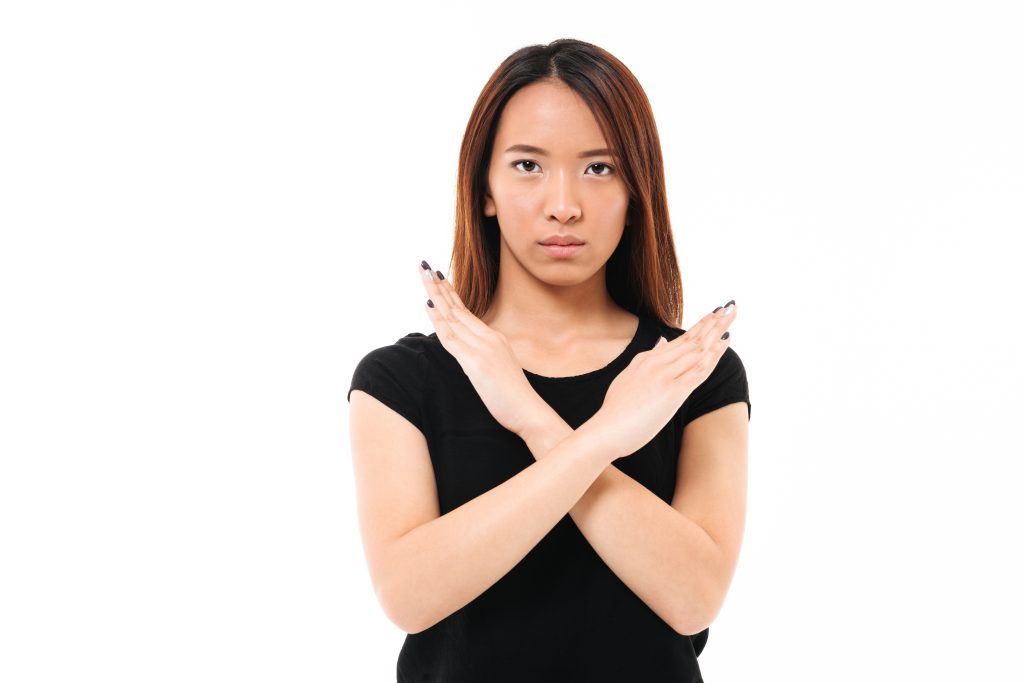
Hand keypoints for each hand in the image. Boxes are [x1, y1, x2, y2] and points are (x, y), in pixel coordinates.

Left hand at [418, 260, 545, 436]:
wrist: (529, 411)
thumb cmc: (515, 398)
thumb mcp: (500, 371)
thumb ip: (485, 359)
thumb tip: (469, 356)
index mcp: (495, 339)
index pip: (467, 313)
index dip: (451, 295)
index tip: (439, 279)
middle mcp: (489, 338)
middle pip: (458, 308)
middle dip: (440, 286)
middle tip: (425, 267)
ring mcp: (482, 348)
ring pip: (453, 317)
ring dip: (437, 294)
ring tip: (425, 275)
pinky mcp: (475, 362)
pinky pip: (451, 337)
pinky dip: (439, 320)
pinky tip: (429, 305)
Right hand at [588, 301, 737, 459]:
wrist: (606, 429)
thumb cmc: (615, 411)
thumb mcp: (629, 377)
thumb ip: (647, 359)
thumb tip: (661, 341)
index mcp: (645, 359)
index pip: (679, 340)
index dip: (700, 326)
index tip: (715, 315)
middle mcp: (656, 363)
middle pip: (691, 340)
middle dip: (712, 323)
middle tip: (730, 307)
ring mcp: (664, 376)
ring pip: (696, 350)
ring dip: (716, 333)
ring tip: (731, 316)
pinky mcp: (672, 392)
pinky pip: (698, 371)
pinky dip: (712, 356)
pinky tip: (724, 343)